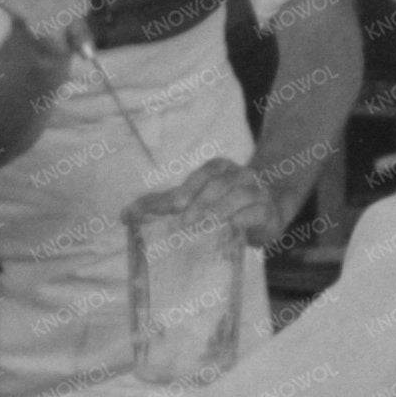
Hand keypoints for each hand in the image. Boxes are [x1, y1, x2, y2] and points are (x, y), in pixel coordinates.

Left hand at [131, 157, 277, 246]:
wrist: (270, 208)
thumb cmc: (225, 203)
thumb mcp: (196, 198)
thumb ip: (164, 204)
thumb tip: (124, 215)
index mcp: (220, 169)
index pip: (203, 174)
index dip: (188, 188)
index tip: (174, 206)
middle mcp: (240, 175)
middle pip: (219, 184)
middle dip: (201, 201)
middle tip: (185, 221)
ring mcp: (256, 192)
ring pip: (239, 196)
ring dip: (220, 210)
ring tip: (204, 225)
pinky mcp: (267, 212)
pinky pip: (256, 212)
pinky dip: (243, 219)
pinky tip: (232, 228)